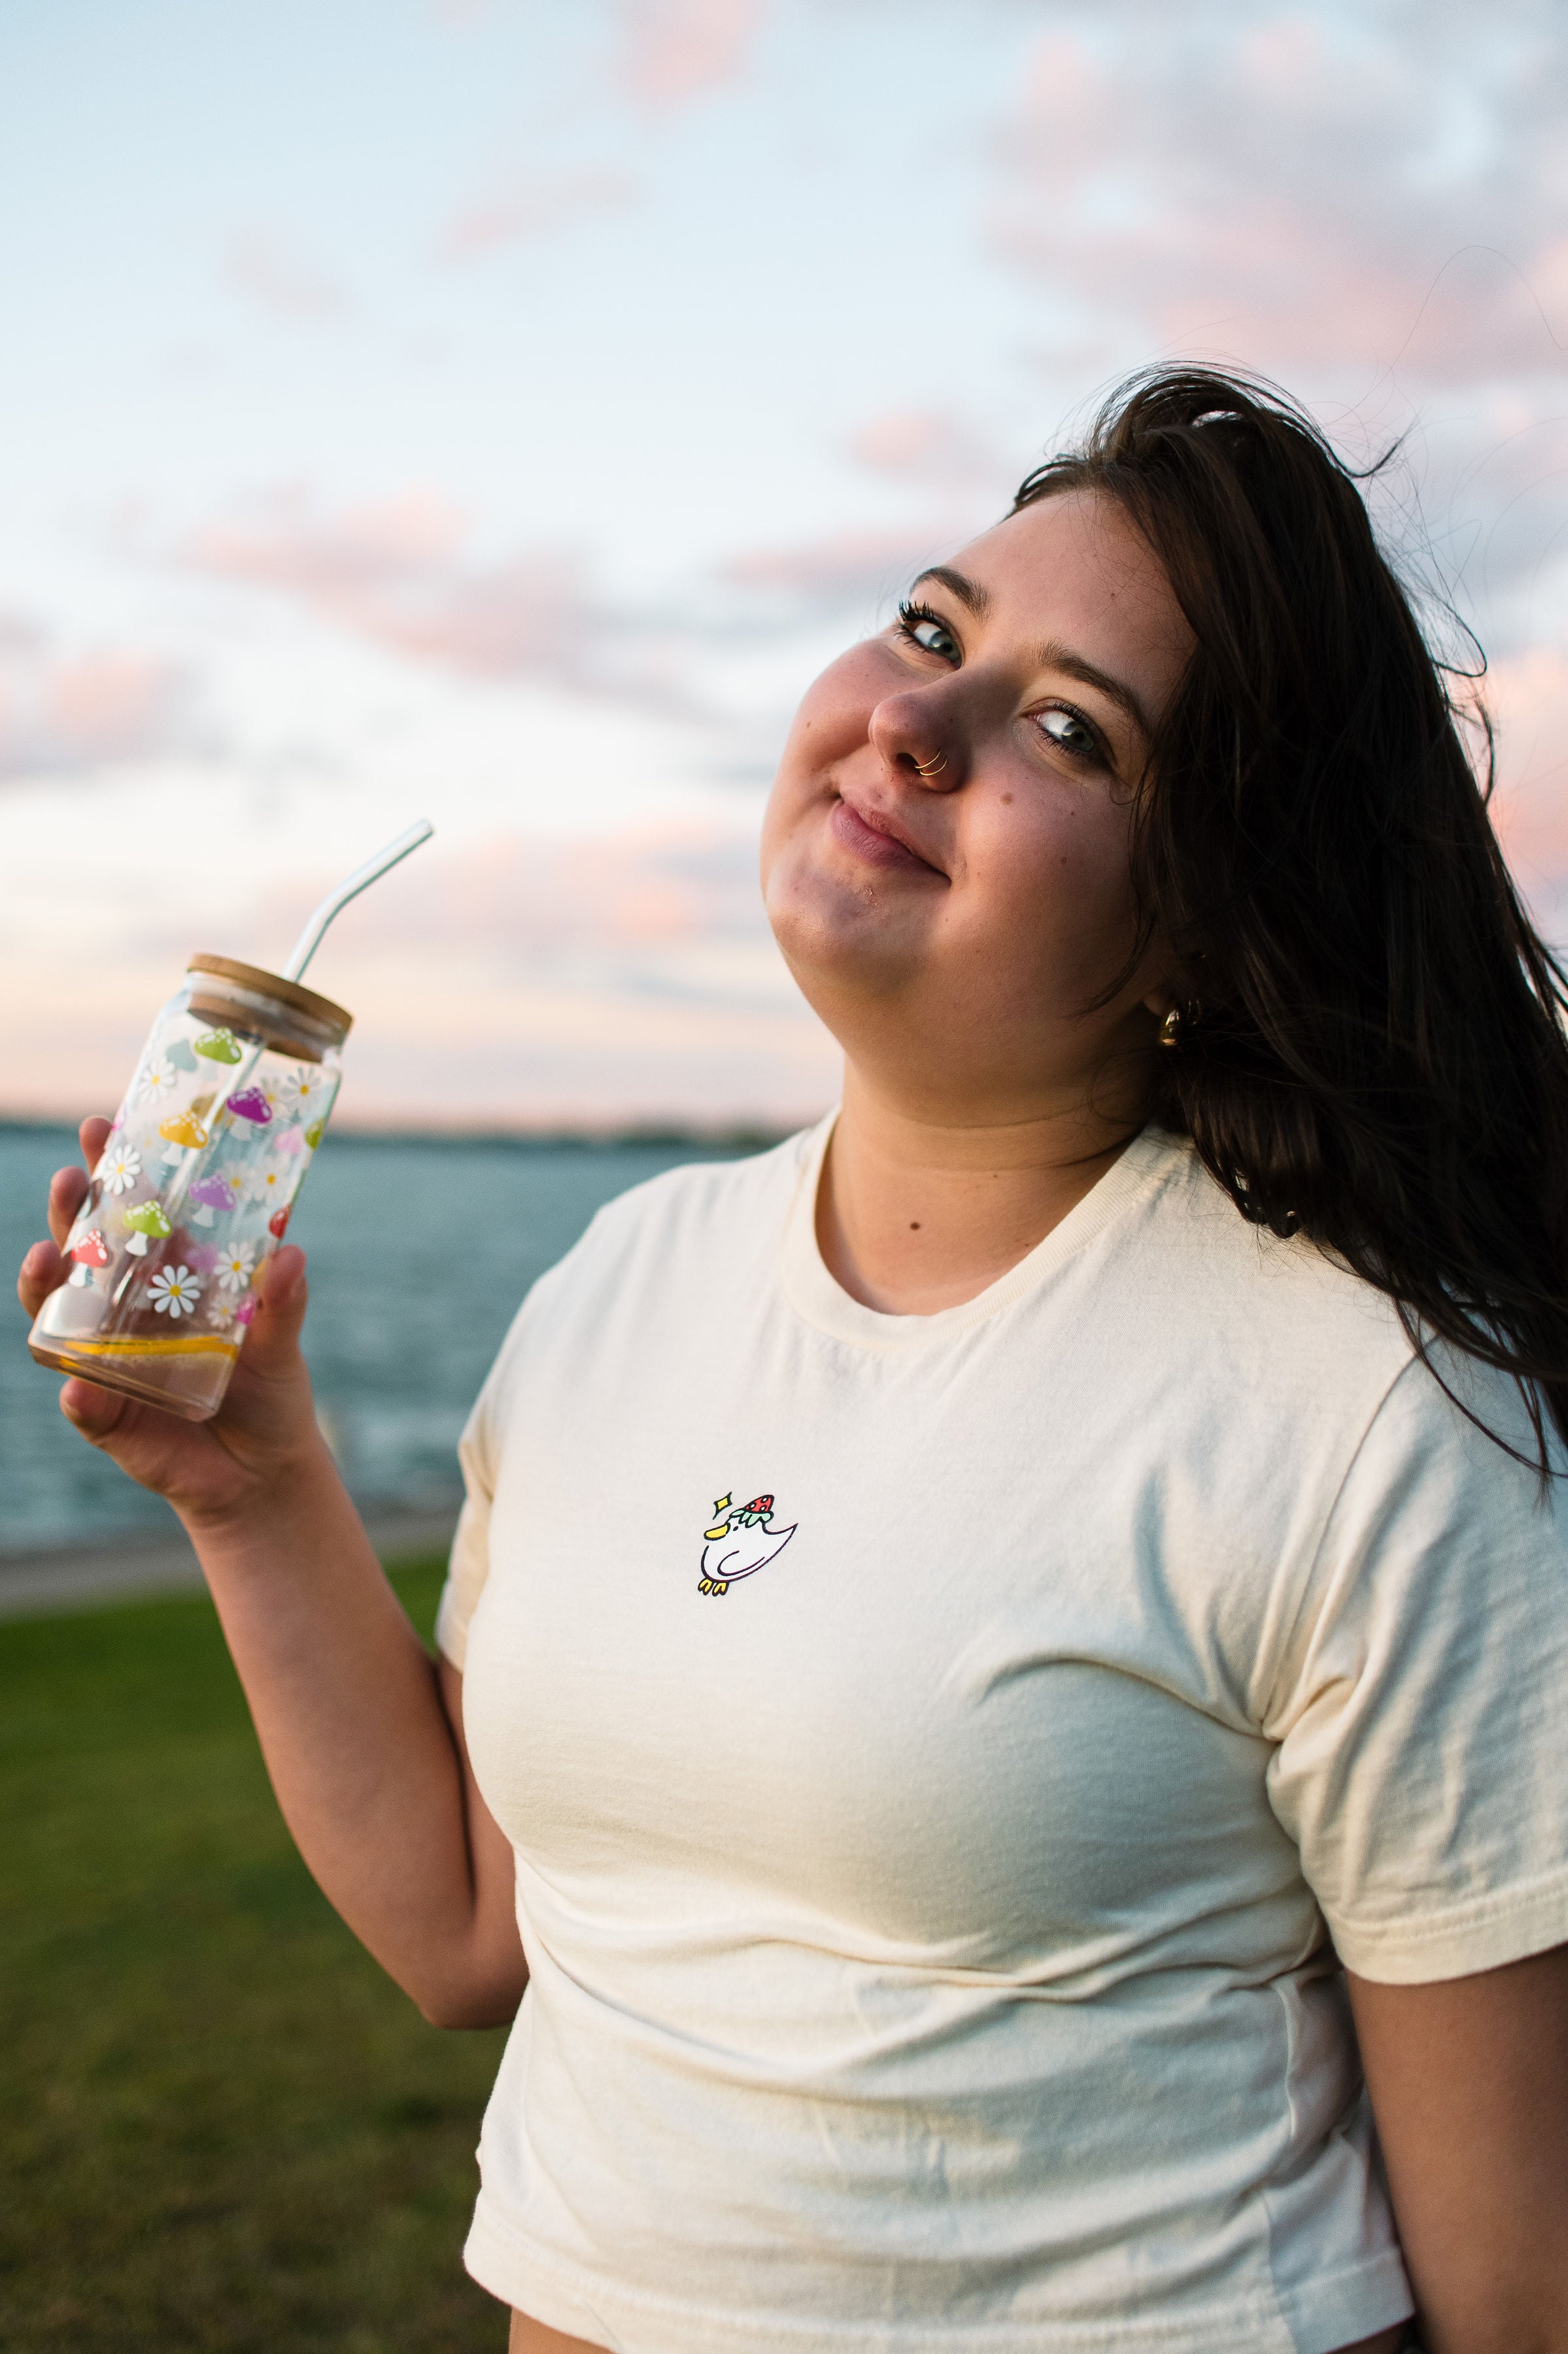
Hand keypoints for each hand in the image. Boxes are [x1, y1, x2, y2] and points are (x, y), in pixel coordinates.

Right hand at [17, 1115, 328, 1529]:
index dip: (112, 1174)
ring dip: (44, 1285)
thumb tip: (289, 1253)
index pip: (130, 1217)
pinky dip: (80, 1396)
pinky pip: (83, 1404)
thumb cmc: (269, 1392)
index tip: (103, 1128)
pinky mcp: (105, 1417)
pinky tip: (81, 1389)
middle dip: (68, 1212)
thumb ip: (284, 1304)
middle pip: (82, 1252)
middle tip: (69, 1178)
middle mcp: (124, 1312)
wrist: (262, 1472)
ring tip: (45, 1257)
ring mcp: (104, 1361)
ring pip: (58, 1317)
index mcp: (166, 1278)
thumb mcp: (282, 1344)